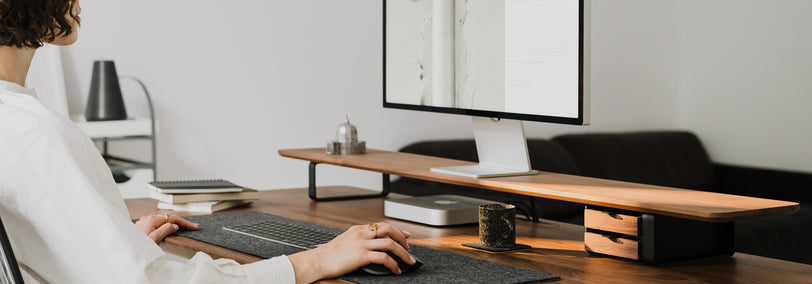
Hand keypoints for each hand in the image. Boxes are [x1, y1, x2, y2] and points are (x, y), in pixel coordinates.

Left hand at [135, 213, 199, 243]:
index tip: (194, 226)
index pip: (173, 218)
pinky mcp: (142, 226)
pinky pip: (156, 224)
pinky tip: (167, 229)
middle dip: (180, 222)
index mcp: (152, 220)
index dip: (185, 223)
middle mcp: (148, 218)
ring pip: (162, 221)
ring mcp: (144, 222)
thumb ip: (166, 230)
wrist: (124, 249)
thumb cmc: (137, 245)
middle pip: (168, 218)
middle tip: (191, 227)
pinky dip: (164, 226)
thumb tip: (175, 226)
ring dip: (172, 224)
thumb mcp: (154, 239)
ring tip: (182, 228)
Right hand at [287, 222, 414, 283]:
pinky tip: (396, 270)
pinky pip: (384, 258)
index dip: (396, 230)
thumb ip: (358, 239)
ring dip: (403, 253)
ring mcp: (362, 244)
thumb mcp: (345, 241)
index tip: (405, 235)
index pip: (382, 225)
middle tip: (409, 248)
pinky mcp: (361, 256)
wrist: (318, 261)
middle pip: (389, 229)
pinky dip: (394, 264)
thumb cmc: (329, 254)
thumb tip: (371, 245)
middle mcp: (361, 233)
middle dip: (402, 238)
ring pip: (390, 243)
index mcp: (358, 229)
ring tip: (408, 260)